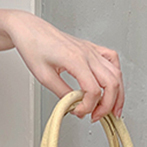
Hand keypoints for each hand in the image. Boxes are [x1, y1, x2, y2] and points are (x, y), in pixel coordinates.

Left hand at [4, 11, 124, 121]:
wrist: (29, 30)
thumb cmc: (33, 47)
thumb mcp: (44, 76)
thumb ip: (62, 93)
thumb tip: (74, 106)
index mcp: (75, 60)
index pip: (93, 90)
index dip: (88, 106)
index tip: (78, 112)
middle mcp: (87, 53)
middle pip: (111, 83)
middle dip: (107, 105)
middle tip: (96, 116)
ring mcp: (91, 50)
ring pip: (116, 73)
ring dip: (117, 93)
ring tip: (111, 108)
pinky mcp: (91, 47)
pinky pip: (112, 59)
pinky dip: (116, 74)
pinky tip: (111, 84)